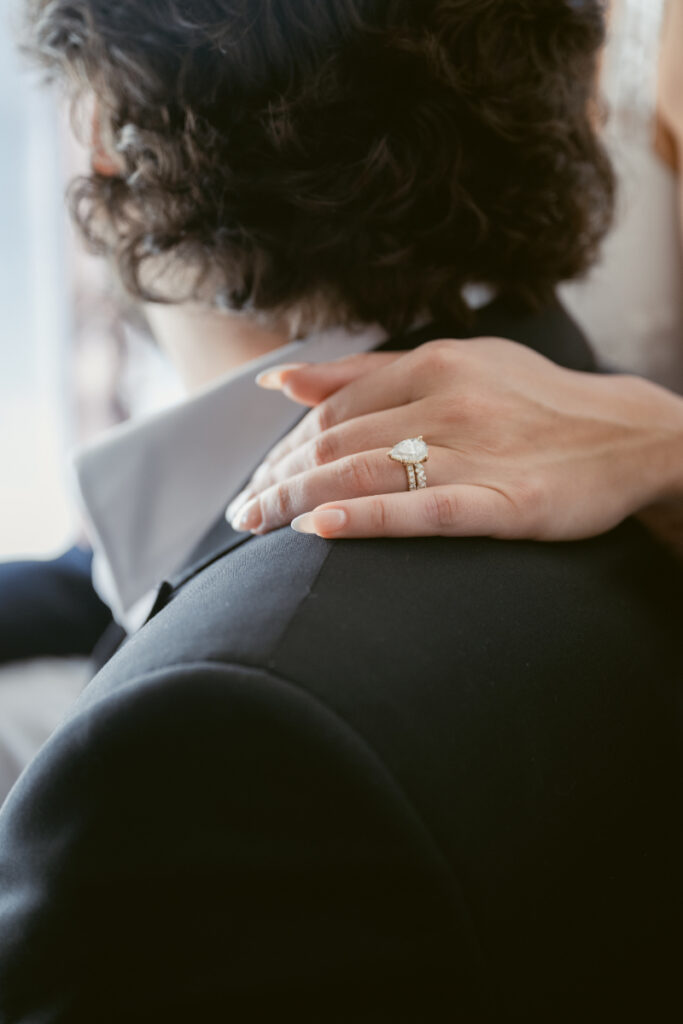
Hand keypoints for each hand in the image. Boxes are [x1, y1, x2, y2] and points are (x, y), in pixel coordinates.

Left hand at [227, 338, 682, 540]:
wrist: (632, 434)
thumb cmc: (538, 402)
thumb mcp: (459, 363)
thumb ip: (368, 373)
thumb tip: (282, 382)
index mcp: (434, 363)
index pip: (333, 410)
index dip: (285, 448)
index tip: (259, 479)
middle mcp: (448, 400)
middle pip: (336, 441)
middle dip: (278, 478)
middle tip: (243, 513)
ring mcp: (476, 450)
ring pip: (364, 472)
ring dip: (296, 499)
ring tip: (253, 525)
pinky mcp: (506, 501)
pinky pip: (424, 509)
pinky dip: (367, 517)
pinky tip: (321, 529)